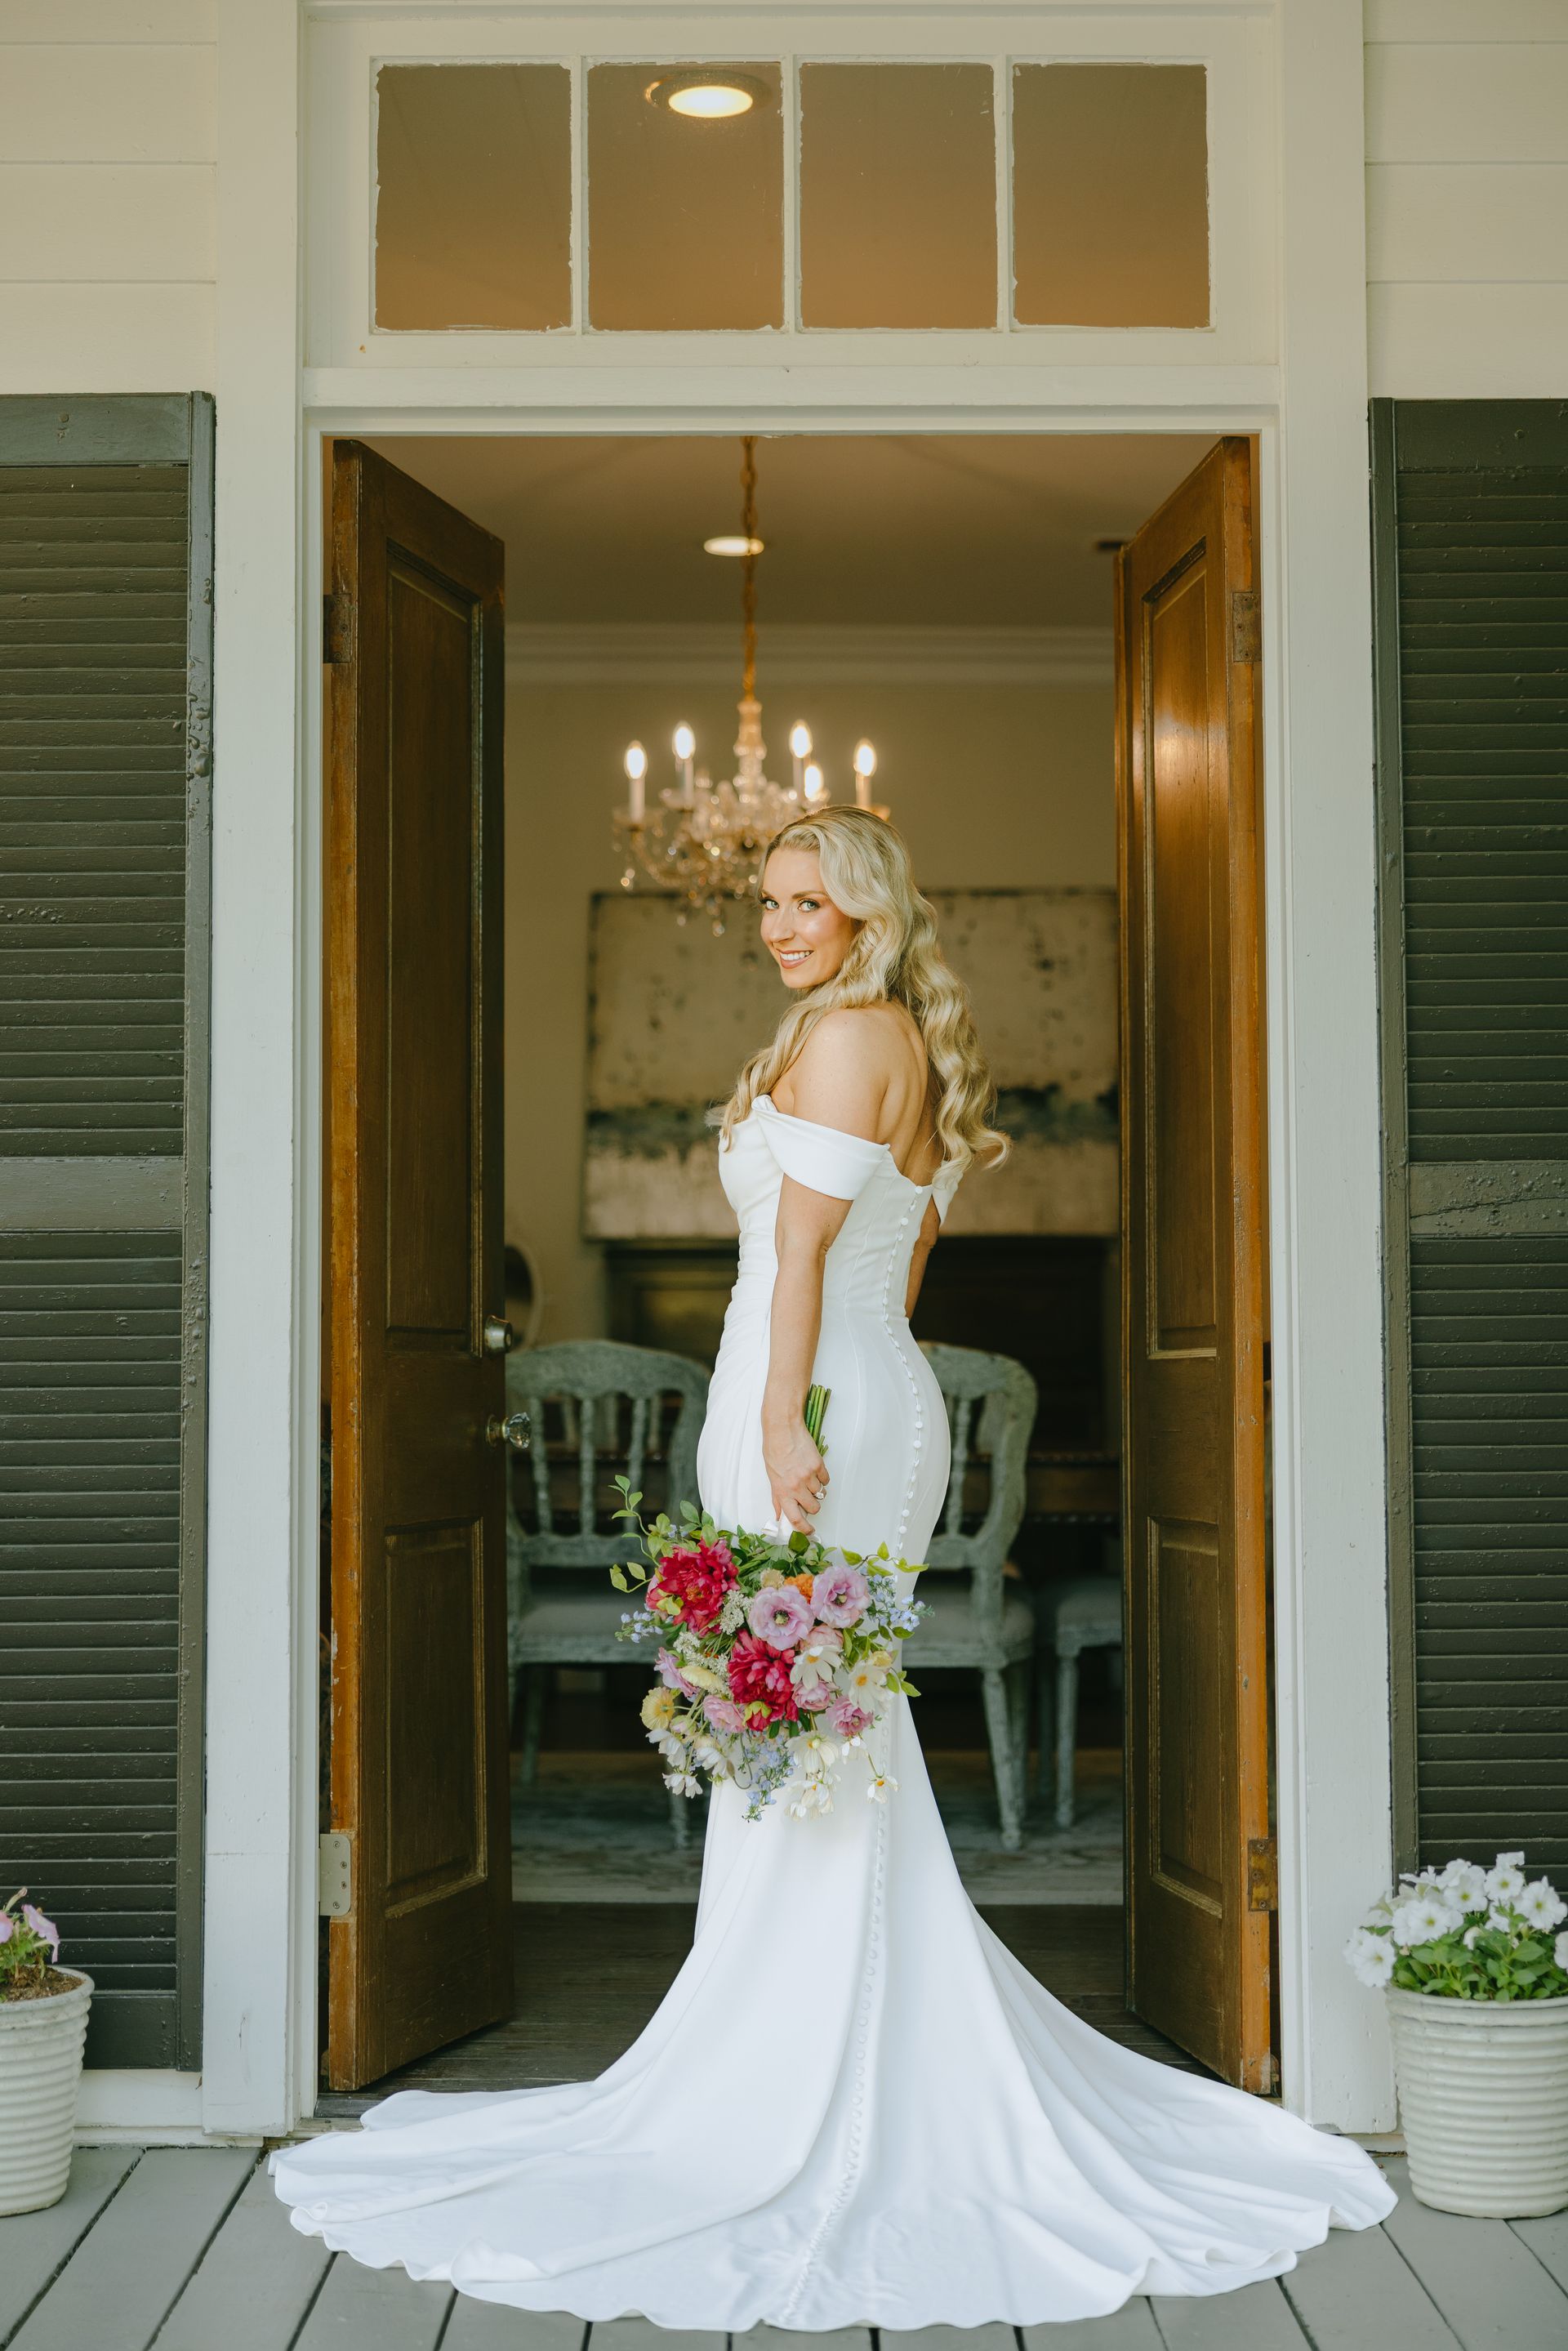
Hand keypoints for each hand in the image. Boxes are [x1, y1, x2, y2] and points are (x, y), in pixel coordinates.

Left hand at [763, 1413, 828, 1533]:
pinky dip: (821, 1477)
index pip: (795, 1518)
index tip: (809, 1531)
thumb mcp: (771, 1477)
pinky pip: (826, 1479)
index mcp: (782, 1491)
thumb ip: (777, 1498)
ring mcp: (808, 1476)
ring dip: (816, 1489)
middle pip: (814, 1508)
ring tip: (807, 1477)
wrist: (782, 1430)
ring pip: (821, 1493)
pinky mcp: (818, 1466)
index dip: (804, 1529)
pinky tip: (813, 1469)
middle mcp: (796, 1486)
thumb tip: (779, 1514)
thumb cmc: (774, 1451)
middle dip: (812, 1505)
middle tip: (807, 1496)